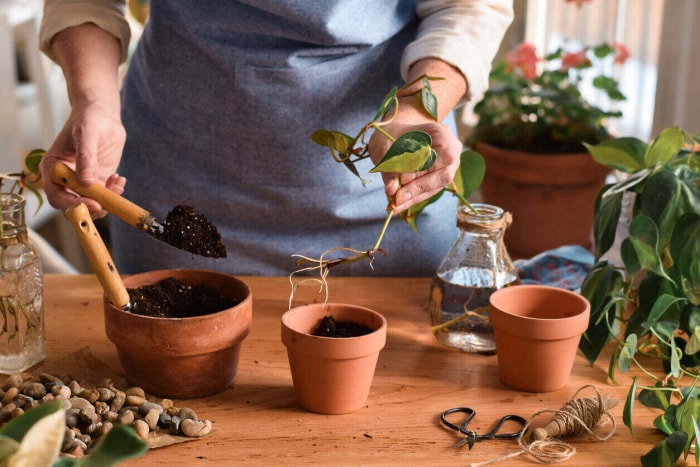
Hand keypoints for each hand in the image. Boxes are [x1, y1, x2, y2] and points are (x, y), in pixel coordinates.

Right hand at [40, 99, 126, 217]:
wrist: (102, 114)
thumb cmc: (88, 119)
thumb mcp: (86, 134)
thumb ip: (86, 157)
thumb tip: (86, 182)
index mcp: (53, 168)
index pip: (57, 195)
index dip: (72, 204)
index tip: (92, 204)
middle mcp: (66, 179)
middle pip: (74, 204)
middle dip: (91, 208)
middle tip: (109, 203)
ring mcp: (83, 182)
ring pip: (92, 203)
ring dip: (107, 201)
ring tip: (117, 184)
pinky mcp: (98, 181)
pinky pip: (106, 196)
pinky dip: (115, 193)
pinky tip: (119, 179)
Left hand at [368, 105, 461, 213]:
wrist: (397, 132)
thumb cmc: (391, 134)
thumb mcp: (384, 145)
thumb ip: (389, 167)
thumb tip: (391, 190)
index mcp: (440, 134)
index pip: (438, 157)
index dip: (421, 171)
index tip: (401, 181)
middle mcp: (451, 150)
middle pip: (442, 175)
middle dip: (417, 189)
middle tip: (396, 200)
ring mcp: (448, 166)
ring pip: (435, 186)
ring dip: (413, 197)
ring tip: (393, 206)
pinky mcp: (439, 178)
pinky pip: (428, 190)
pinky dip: (412, 198)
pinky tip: (397, 205)